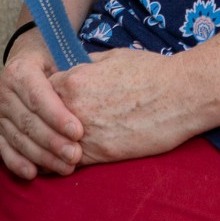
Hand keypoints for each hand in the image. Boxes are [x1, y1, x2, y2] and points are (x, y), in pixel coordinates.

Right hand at [0, 32, 85, 179]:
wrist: (27, 59)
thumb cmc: (52, 60)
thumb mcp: (61, 56)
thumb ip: (72, 73)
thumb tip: (94, 86)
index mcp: (19, 70)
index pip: (38, 97)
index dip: (57, 116)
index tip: (78, 132)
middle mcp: (2, 91)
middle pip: (29, 121)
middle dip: (53, 142)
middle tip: (75, 155)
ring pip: (18, 138)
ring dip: (42, 156)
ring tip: (66, 167)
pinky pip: (4, 149)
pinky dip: (17, 163)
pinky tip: (34, 173)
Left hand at [51, 47, 195, 165]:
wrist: (180, 95)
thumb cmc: (150, 71)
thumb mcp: (112, 57)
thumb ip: (85, 65)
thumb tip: (73, 70)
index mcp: (74, 80)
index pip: (39, 93)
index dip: (42, 97)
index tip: (48, 102)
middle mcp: (73, 109)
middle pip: (41, 121)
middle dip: (42, 123)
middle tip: (45, 127)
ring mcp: (86, 135)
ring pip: (51, 146)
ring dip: (50, 146)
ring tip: (52, 146)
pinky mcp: (101, 155)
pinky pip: (70, 163)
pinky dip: (65, 161)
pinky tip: (67, 158)